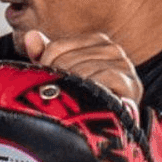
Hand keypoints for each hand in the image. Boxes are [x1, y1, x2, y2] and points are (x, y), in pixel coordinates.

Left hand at [21, 31, 141, 107]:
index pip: (56, 47)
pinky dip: (91, 90)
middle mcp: (112, 49)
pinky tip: (87, 100)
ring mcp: (124, 65)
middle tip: (58, 96)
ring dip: (71, 88)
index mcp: (95, 41)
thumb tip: (30, 35)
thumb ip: (45, 54)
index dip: (45, 67)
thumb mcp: (61, 73)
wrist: (109, 126)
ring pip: (82, 70)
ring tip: (72, 100)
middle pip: (67, 60)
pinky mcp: (131, 82)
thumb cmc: (84, 97)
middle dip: (58, 80)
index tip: (47, 83)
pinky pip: (103, 78)